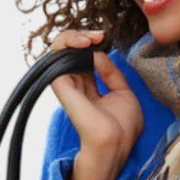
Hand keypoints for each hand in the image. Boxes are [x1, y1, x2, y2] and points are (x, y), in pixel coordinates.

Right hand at [49, 28, 143, 179]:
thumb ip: (111, 73)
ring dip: (74, 36)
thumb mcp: (124, 94)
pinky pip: (55, 55)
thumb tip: (98, 54)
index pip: (83, 59)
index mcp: (89, 90)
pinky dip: (67, 42)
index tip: (104, 39)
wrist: (114, 143)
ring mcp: (67, 85)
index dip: (92, 45)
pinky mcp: (60, 84)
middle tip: (98, 36)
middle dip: (83, 37)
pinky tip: (84, 43)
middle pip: (70, 52)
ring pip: (59, 49)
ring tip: (90, 37)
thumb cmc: (122, 128)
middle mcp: (76, 86)